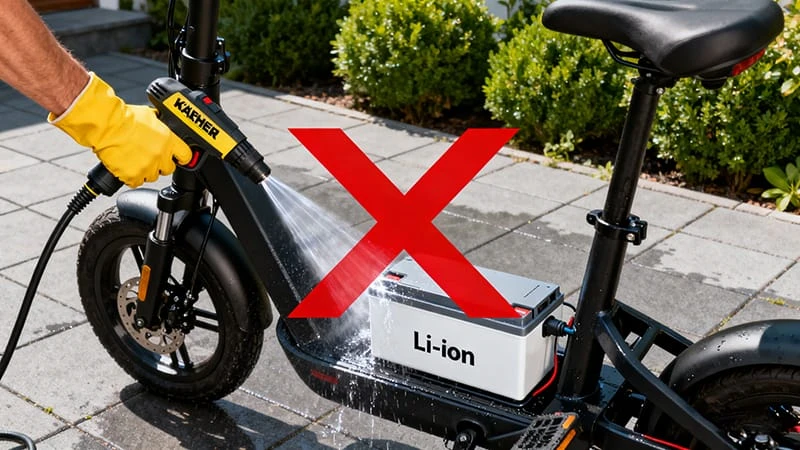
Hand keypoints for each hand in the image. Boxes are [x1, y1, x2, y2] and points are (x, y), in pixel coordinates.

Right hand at [49, 73, 191, 186]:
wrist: (107, 126)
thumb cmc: (124, 118)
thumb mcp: (150, 116)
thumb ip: (160, 126)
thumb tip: (163, 125)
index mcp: (169, 140)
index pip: (186, 156)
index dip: (181, 157)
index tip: (178, 158)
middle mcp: (161, 155)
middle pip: (168, 168)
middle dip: (160, 164)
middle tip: (149, 156)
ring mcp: (148, 167)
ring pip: (152, 176)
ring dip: (145, 170)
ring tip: (134, 159)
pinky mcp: (133, 176)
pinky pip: (136, 182)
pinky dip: (131, 176)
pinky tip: (126, 166)